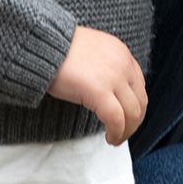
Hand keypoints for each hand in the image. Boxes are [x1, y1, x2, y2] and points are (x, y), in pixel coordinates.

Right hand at [47, 26, 147, 144]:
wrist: (42, 43)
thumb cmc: (57, 49)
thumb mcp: (91, 53)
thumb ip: (104, 68)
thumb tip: (106, 91)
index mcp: (121, 53)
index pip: (139, 86)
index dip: (134, 106)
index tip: (125, 119)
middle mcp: (123, 64)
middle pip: (140, 101)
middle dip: (133, 123)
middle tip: (122, 134)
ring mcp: (113, 78)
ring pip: (132, 113)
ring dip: (126, 131)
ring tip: (115, 139)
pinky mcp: (100, 91)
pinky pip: (116, 119)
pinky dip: (116, 133)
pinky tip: (109, 138)